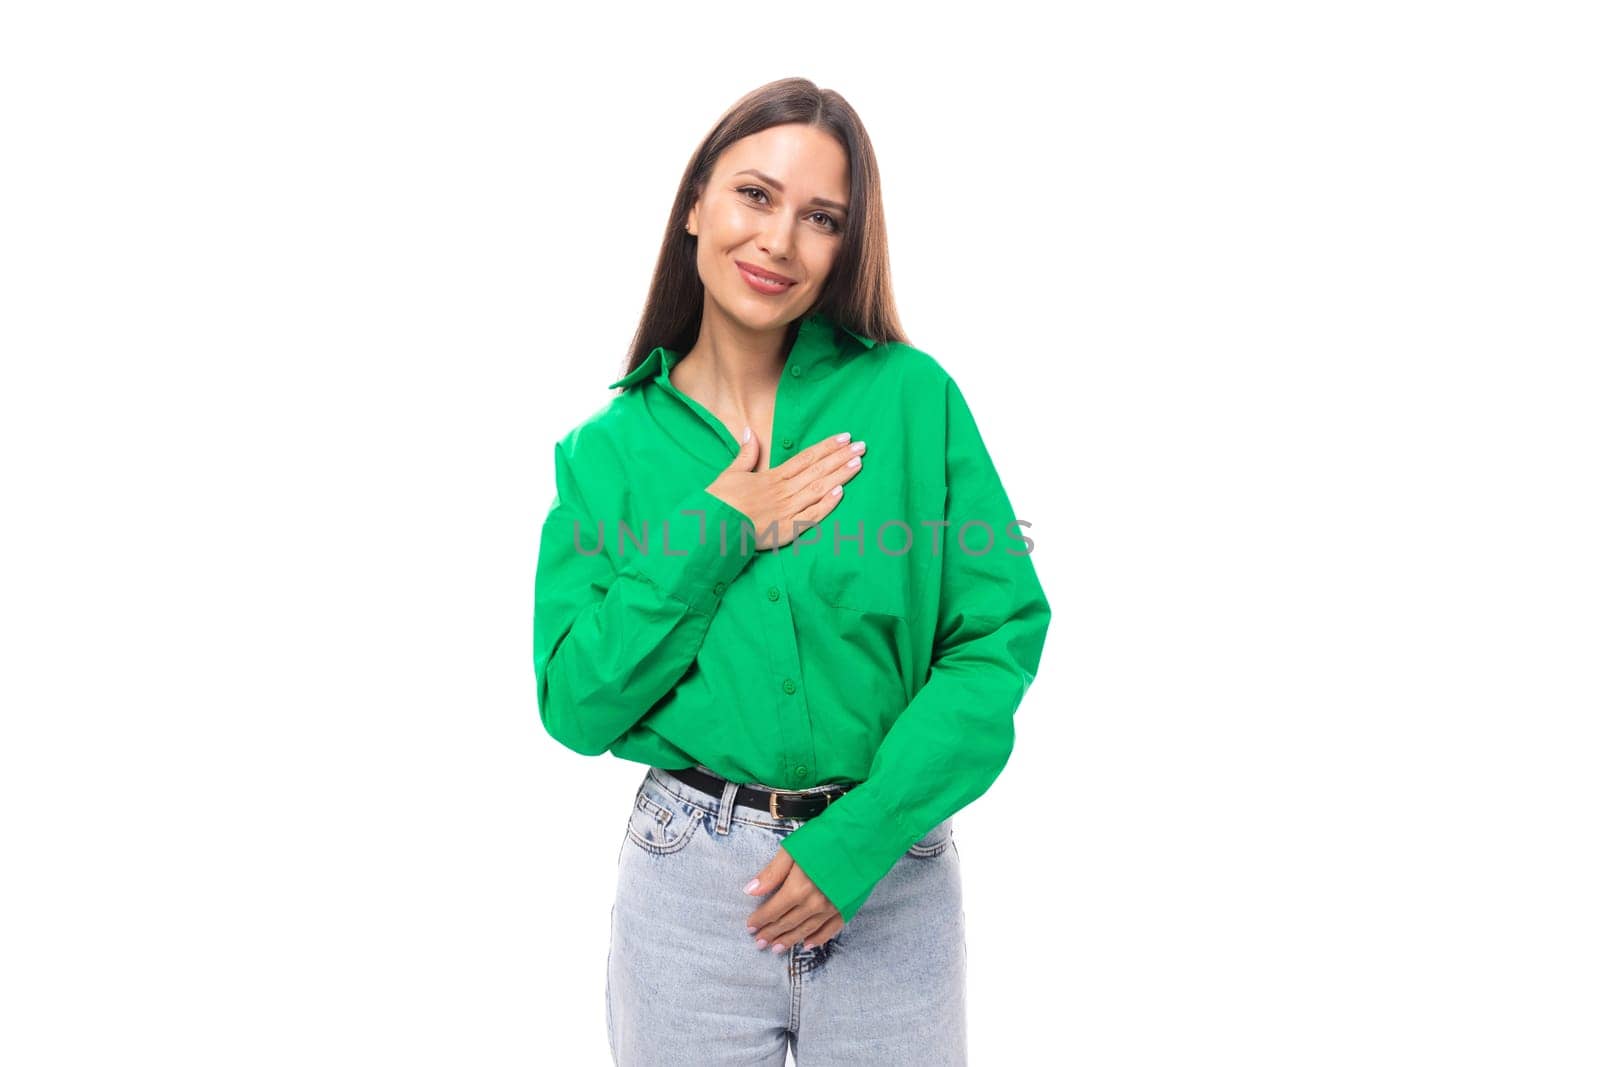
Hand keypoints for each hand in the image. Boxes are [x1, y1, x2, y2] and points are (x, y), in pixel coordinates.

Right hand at [707, 429, 867, 550]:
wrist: (711, 529)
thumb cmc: (719, 503)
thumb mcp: (731, 474)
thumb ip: (745, 454)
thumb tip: (751, 431)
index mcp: (772, 477)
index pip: (806, 458)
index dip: (827, 447)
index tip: (845, 437)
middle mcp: (783, 491)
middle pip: (817, 471)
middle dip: (841, 457)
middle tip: (862, 446)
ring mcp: (786, 511)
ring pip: (818, 490)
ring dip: (840, 476)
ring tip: (858, 464)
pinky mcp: (786, 531)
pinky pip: (811, 517)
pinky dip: (827, 505)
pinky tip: (842, 493)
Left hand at [743, 846, 843, 952]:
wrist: (862, 838)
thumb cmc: (825, 838)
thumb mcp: (792, 850)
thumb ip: (772, 873)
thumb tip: (750, 891)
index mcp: (798, 888)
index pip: (773, 910)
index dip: (760, 920)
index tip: (750, 927)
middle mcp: (814, 903)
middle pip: (787, 923)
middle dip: (771, 933)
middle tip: (759, 942)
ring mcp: (832, 908)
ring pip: (805, 930)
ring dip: (790, 940)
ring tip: (777, 948)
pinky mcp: (846, 908)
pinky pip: (830, 930)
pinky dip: (817, 939)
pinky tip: (807, 944)